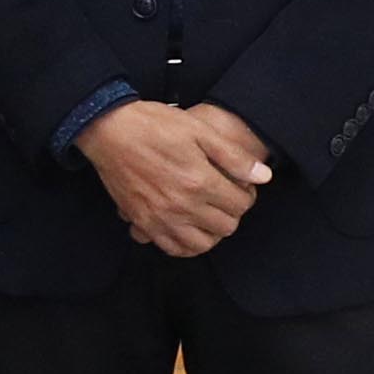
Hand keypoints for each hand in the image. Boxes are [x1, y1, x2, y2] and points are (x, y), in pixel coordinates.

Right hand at [78, 99, 264, 256]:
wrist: (109, 131)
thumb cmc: (154, 125)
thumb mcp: (199, 130)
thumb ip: (233, 156)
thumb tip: (263, 177)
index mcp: (199, 181)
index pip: (241, 204)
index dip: (246, 194)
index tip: (239, 185)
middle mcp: (182, 206)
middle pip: (226, 227)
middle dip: (232, 212)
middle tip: (225, 197)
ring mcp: (161, 218)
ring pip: (202, 244)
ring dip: (212, 231)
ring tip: (209, 214)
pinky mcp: (143, 223)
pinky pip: (173, 249)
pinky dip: (186, 244)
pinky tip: (188, 228)